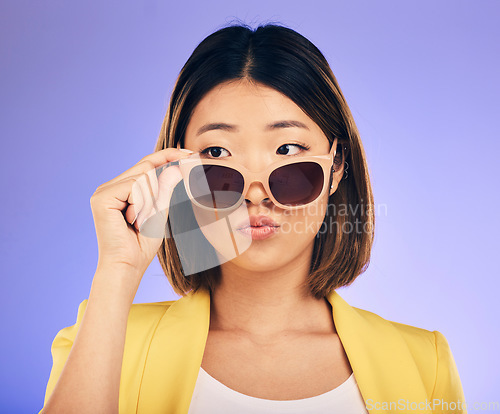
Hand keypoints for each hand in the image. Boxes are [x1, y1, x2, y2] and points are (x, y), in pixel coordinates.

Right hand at [89, 148, 192, 295]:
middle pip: (146, 167)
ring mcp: (104, 190)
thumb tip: (176, 168)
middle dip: (158, 188)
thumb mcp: (159, 212)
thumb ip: (165, 190)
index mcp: (121, 188)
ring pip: (142, 176)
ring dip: (150, 200)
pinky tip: (132, 220)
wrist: (127, 266)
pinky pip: (134, 186)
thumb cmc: (142, 244)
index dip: (168, 155)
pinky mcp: (102, 197)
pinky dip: (141, 204)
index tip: (189, 153)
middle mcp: (110, 186)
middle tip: (151, 214)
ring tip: (139, 221)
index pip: (147, 164)